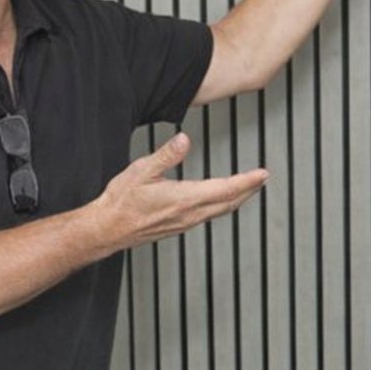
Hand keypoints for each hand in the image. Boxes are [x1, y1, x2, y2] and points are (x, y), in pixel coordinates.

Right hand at [93, 133, 267, 251]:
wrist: (107, 229)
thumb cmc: (121, 202)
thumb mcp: (141, 170)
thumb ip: (166, 155)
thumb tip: (184, 140)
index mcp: (184, 198)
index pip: (226, 189)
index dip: (247, 181)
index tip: (263, 173)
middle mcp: (189, 214)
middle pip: (229, 202)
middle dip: (249, 190)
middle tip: (263, 179)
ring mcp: (185, 222)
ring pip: (221, 211)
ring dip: (238, 198)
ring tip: (249, 188)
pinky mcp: (179, 226)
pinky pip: (210, 216)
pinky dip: (223, 206)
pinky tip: (222, 201)